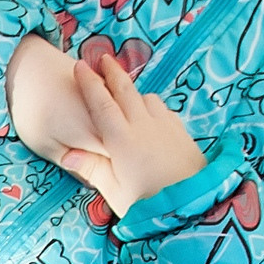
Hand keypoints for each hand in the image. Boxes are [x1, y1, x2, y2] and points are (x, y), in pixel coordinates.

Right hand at [9, 41, 205, 214]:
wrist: (195, 204)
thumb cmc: (148, 203)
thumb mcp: (115, 191)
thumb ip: (93, 169)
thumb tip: (69, 153)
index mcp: (121, 140)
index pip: (101, 104)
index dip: (89, 84)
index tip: (80, 66)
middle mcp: (143, 126)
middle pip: (125, 90)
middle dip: (112, 72)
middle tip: (103, 58)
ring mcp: (164, 126)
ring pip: (146, 97)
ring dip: (132, 90)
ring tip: (123, 91)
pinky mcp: (180, 132)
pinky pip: (162, 109)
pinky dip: (150, 104)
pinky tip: (148, 112)